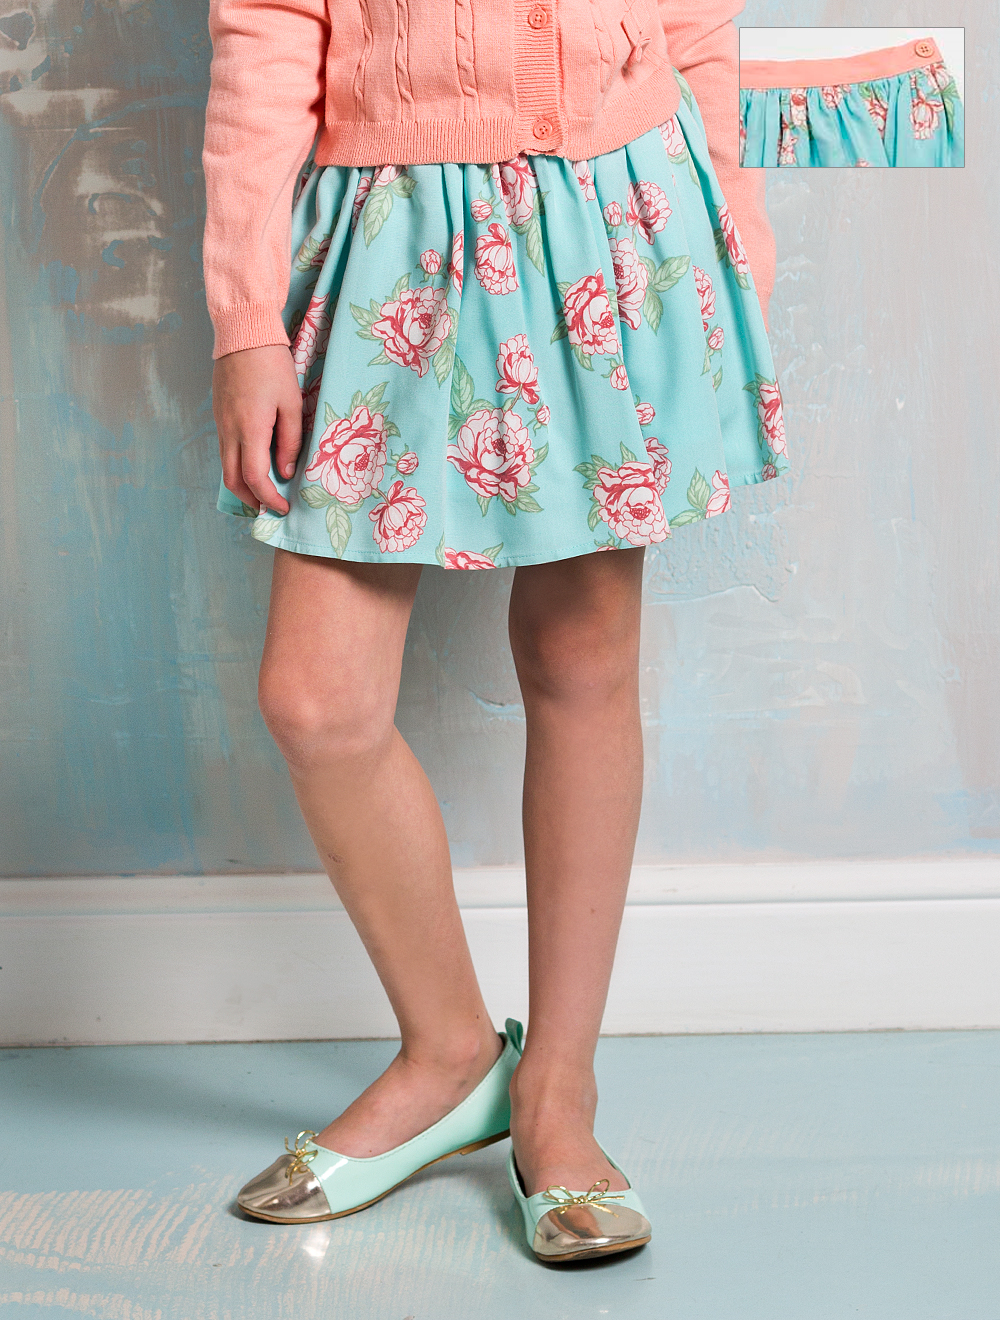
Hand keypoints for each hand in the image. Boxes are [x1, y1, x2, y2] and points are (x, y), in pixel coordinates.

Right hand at [213, 344, 303, 515]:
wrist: (243, 334)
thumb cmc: (273, 366)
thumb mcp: (292, 403)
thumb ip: (291, 441)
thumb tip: (285, 471)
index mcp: (250, 428)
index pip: (254, 477)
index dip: (269, 498)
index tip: (283, 507)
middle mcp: (229, 430)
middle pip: (232, 480)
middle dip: (251, 499)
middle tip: (270, 506)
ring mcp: (220, 423)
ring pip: (225, 466)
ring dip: (242, 484)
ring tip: (264, 490)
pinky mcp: (218, 416)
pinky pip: (224, 450)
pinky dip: (237, 465)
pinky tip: (254, 463)